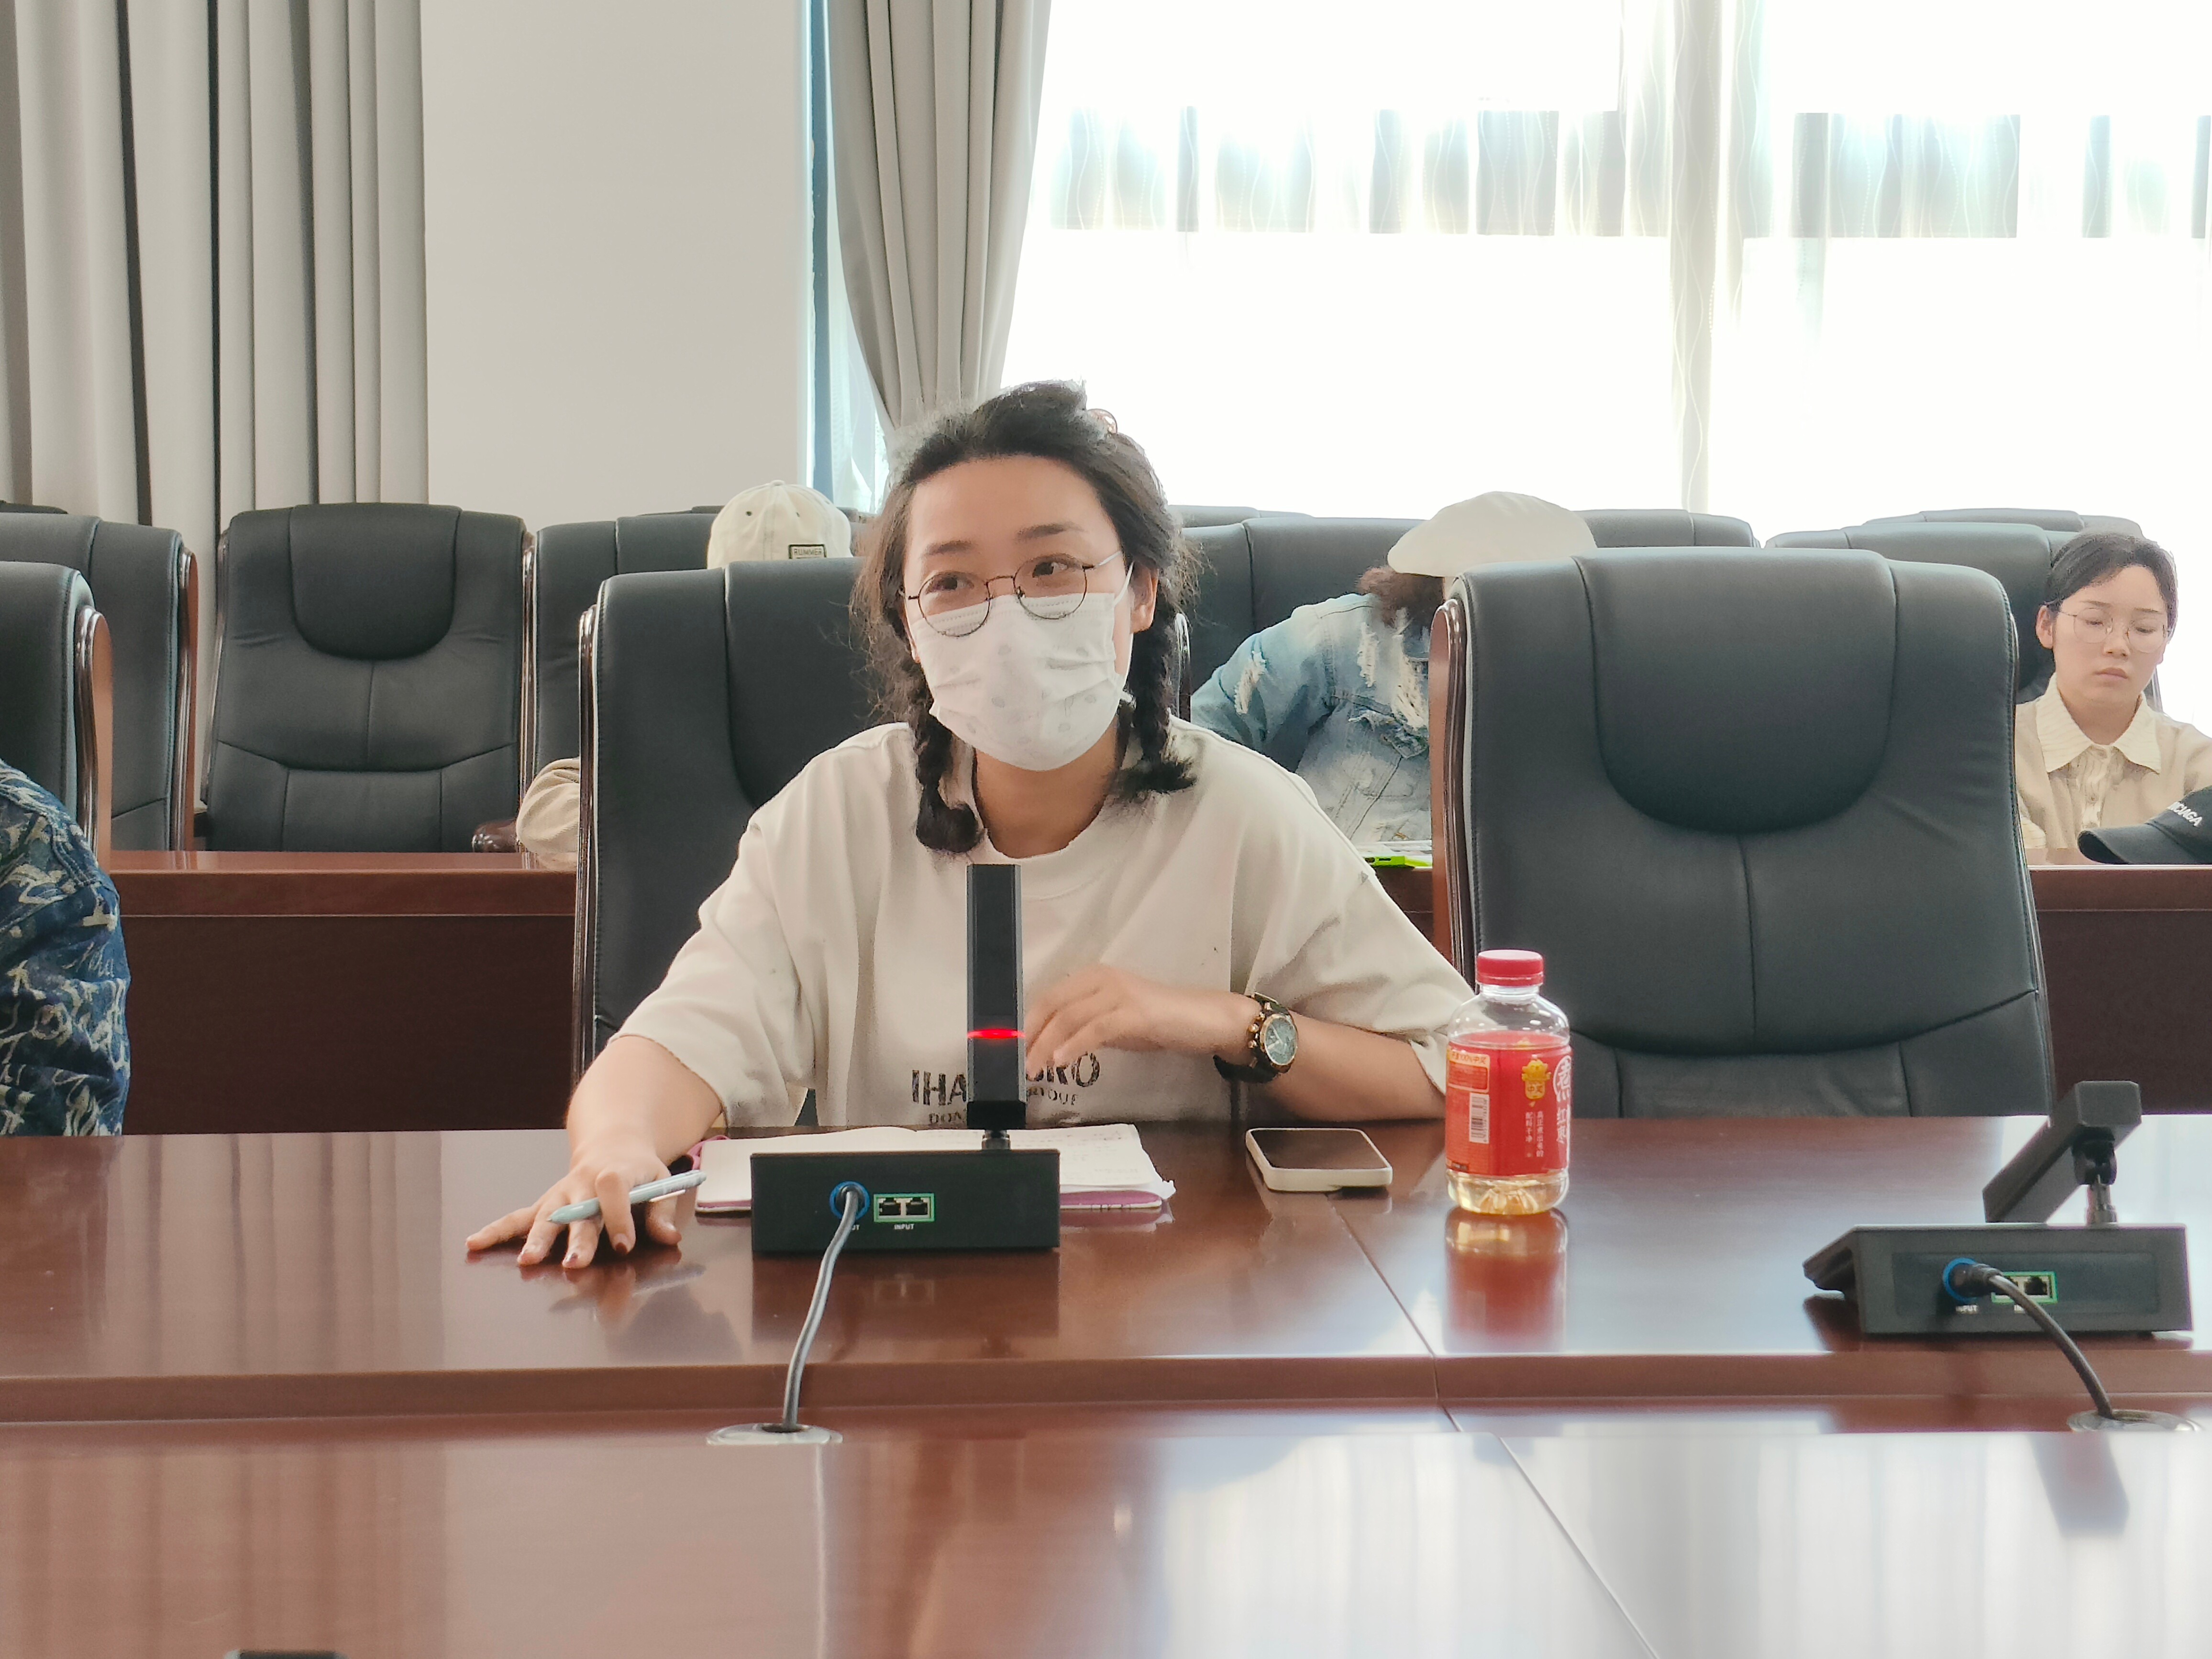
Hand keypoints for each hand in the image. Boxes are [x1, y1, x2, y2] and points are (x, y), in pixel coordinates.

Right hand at [465, 1133, 684, 1267]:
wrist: (613, 1145)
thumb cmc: (640, 1170)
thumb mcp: (660, 1182)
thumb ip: (661, 1212)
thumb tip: (670, 1238)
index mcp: (614, 1175)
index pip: (614, 1194)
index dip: (618, 1219)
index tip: (623, 1245)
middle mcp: (581, 1184)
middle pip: (577, 1211)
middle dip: (576, 1238)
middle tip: (574, 1263)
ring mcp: (559, 1194)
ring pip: (545, 1216)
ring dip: (535, 1238)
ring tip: (526, 1260)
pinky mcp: (545, 1204)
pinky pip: (517, 1216)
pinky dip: (496, 1230)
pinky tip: (474, 1243)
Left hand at [1026, 966, 1257, 1073]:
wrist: (1201, 1020)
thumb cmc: (1158, 1022)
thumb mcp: (1114, 1022)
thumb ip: (1086, 1027)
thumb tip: (1053, 1045)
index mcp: (1094, 977)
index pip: (1050, 997)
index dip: (1029, 1021)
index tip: (1014, 1047)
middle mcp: (1102, 979)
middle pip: (1054, 1005)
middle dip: (1032, 1035)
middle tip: (1020, 1062)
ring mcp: (1119, 994)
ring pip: (1070, 1017)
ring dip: (1047, 1045)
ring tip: (1035, 1068)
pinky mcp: (1134, 1012)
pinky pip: (1095, 1029)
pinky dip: (1074, 1045)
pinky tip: (1061, 1061)